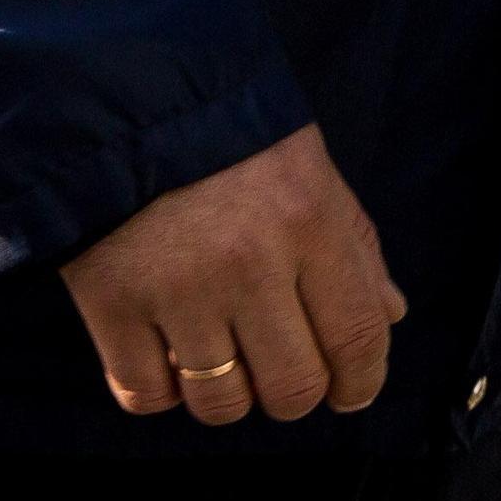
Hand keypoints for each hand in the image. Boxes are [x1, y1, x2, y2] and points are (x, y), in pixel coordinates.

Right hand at [56, 124, 404, 426]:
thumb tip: (389, 317)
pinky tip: (164, 355)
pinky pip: (147, 395)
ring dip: (226, 396)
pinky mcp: (111, 305)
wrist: (118, 96)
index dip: (362, 382)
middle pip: (292, 389)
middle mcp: (249, 263)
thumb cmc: (227, 134)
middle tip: (278, 372)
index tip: (351, 393)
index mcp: (309, 222)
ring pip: (221, 404)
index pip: (357, 335)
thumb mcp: (309, 169)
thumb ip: (354, 245)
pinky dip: (159, 391)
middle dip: (293, 394)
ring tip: (219, 359)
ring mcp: (177, 290)